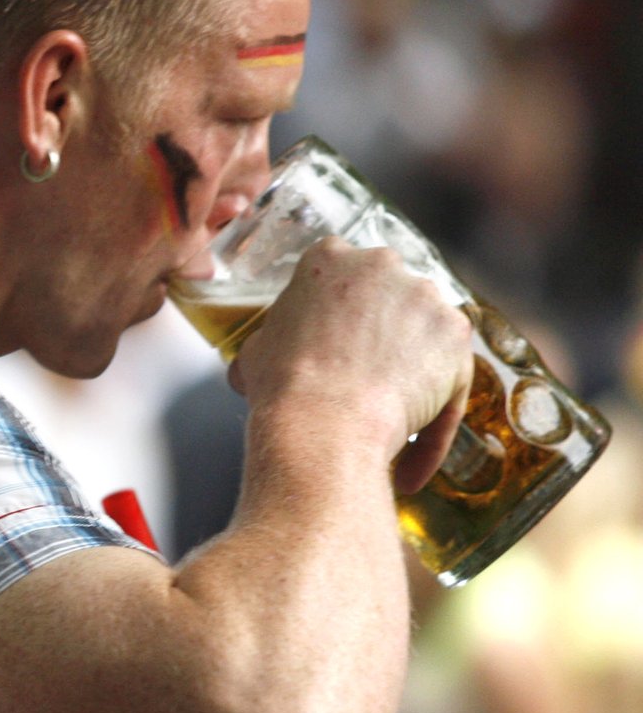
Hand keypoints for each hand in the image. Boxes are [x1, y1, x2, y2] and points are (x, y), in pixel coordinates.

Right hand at [228, 237, 471, 487]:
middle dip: (382, 328)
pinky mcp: (456, 334)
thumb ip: (277, 337)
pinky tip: (411, 454)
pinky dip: (436, 415)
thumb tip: (271, 358)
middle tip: (364, 370)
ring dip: (414, 365)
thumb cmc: (283, 385)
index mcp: (327, 258)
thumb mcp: (257, 349)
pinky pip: (450, 375)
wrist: (323, 420)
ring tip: (392, 414)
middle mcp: (381, 265)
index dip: (339, 309)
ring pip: (424, 330)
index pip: (339, 272)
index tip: (336, 335)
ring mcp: (425, 296)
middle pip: (388, 294)